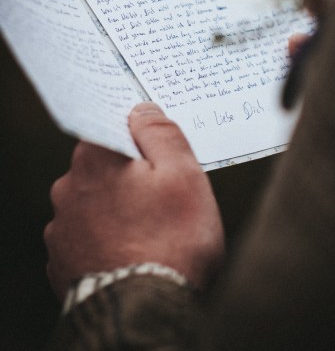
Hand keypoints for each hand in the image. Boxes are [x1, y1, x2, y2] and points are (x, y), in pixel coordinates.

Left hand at [44, 103, 224, 299]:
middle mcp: (68, 188)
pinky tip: (131, 250)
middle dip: (130, 173)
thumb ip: (161, 133)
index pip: (109, 127)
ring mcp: (62, 227)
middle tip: (162, 195)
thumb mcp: (183, 174)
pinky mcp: (62, 261)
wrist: (145, 313)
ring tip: (150, 230)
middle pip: (103, 165)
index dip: (136, 134)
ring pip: (94, 201)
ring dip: (116, 207)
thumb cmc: (172, 241)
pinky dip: (107, 237)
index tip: (156, 147)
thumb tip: (142, 110)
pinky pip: (88, 235)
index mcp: (95, 159)